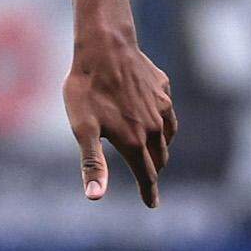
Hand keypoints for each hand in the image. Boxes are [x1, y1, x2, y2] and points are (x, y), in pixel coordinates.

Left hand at [65, 25, 177, 205]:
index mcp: (134, 141)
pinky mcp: (163, 89)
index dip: (148, 192)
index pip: (146, 175)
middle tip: (148, 181)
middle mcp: (154, 127)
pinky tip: (156, 120)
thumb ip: (92, 164)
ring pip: (167, 136)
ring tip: (154, 155)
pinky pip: (168, 112)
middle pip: (158, 158)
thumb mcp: (82, 128)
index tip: (152, 204)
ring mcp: (162, 106)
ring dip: (161, 149)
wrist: (105, 47)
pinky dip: (165, 123)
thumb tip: (95, 197)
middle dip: (153, 171)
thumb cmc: (87, 88)